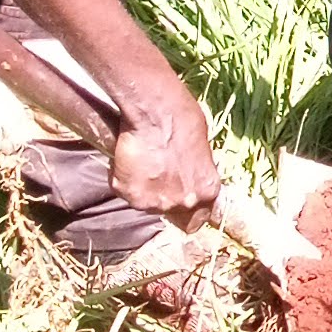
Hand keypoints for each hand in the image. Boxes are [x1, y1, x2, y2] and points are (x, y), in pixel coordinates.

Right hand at [108, 71, 221, 222]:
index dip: (187, 210)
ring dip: (145, 187)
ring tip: (145, 161)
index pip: (196, 221)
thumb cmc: (182, 118)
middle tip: (159, 173)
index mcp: (206, 191)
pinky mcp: (129, 193)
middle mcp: (182, 203)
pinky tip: (131, 157)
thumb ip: (196, 173)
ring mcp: (154, 202)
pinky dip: (125, 178)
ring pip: (146, 202)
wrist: (155, 110)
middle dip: (165, 196)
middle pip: (170, 213)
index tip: (180, 199)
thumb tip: (188, 178)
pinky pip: (125, 190)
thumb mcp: (202, 149)